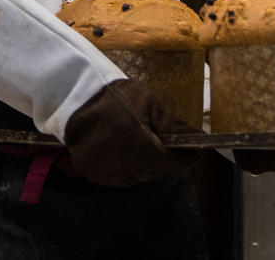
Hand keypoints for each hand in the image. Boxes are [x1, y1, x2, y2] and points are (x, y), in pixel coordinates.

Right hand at [64, 79, 199, 186]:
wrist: (76, 97)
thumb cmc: (117, 97)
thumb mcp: (150, 103)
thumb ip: (174, 126)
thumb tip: (198, 140)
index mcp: (141, 148)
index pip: (172, 164)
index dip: (184, 158)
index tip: (191, 151)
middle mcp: (125, 167)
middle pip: (157, 171)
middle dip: (166, 159)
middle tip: (166, 143)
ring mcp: (108, 174)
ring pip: (140, 177)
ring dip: (148, 165)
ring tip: (144, 144)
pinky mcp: (94, 175)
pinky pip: (121, 177)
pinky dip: (129, 167)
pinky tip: (128, 151)